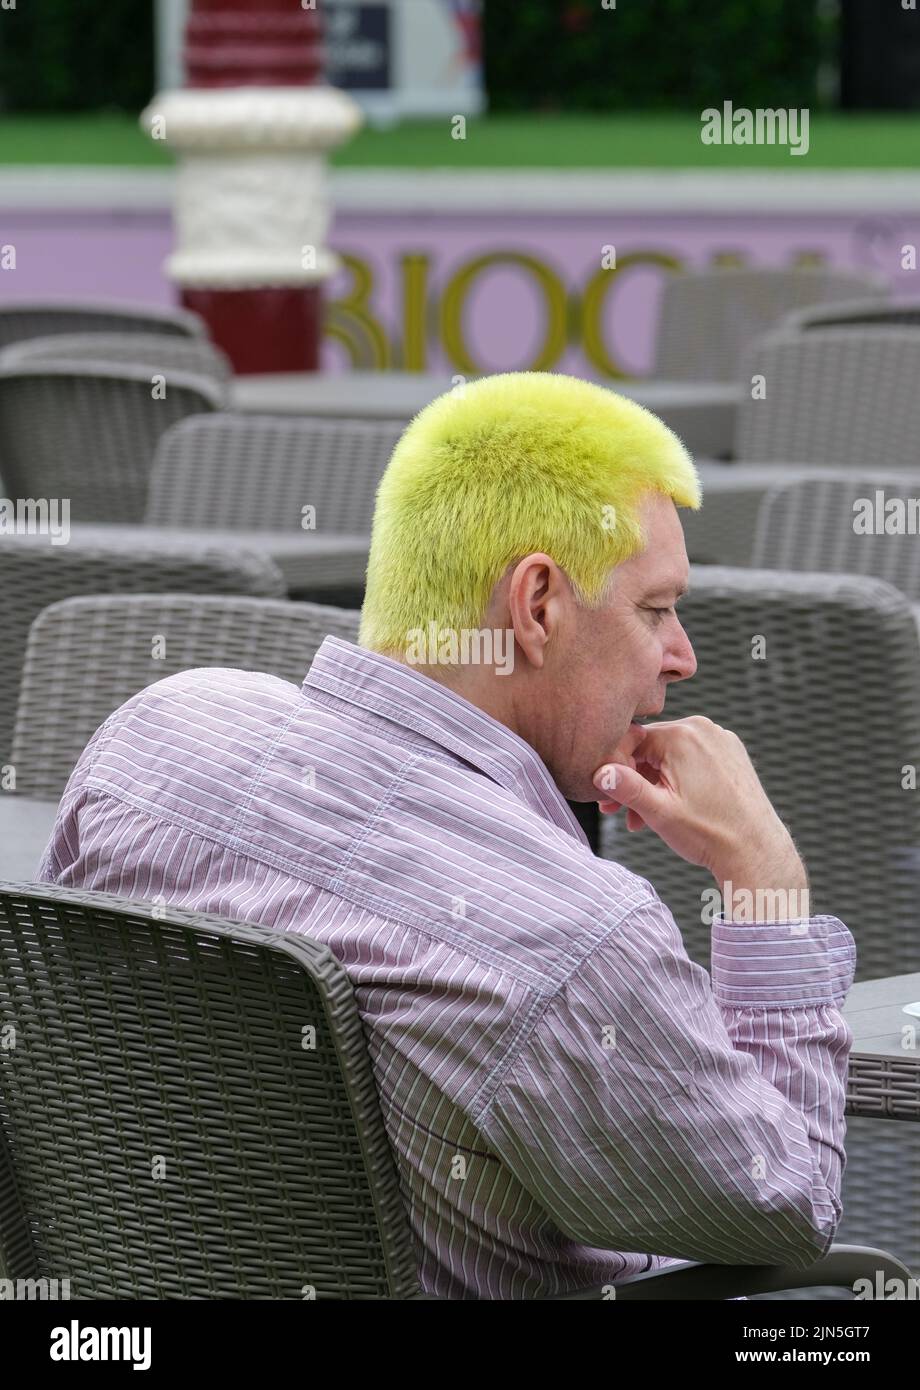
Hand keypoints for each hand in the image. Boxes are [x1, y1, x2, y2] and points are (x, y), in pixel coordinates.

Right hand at [593, 717, 806, 904]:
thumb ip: (626, 787)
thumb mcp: (658, 811)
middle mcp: (703, 730)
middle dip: (634, 781)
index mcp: (682, 735)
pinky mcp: (730, 755)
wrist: (756, 851)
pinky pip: (692, 761)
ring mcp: (720, 741)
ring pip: (671, 757)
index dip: (615, 769)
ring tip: (641, 819)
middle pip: (652, 749)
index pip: (632, 741)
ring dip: (653, 785)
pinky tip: (667, 809)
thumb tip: (600, 772)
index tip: (606, 797)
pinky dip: (676, 782)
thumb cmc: (710, 833)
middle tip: (617, 811)